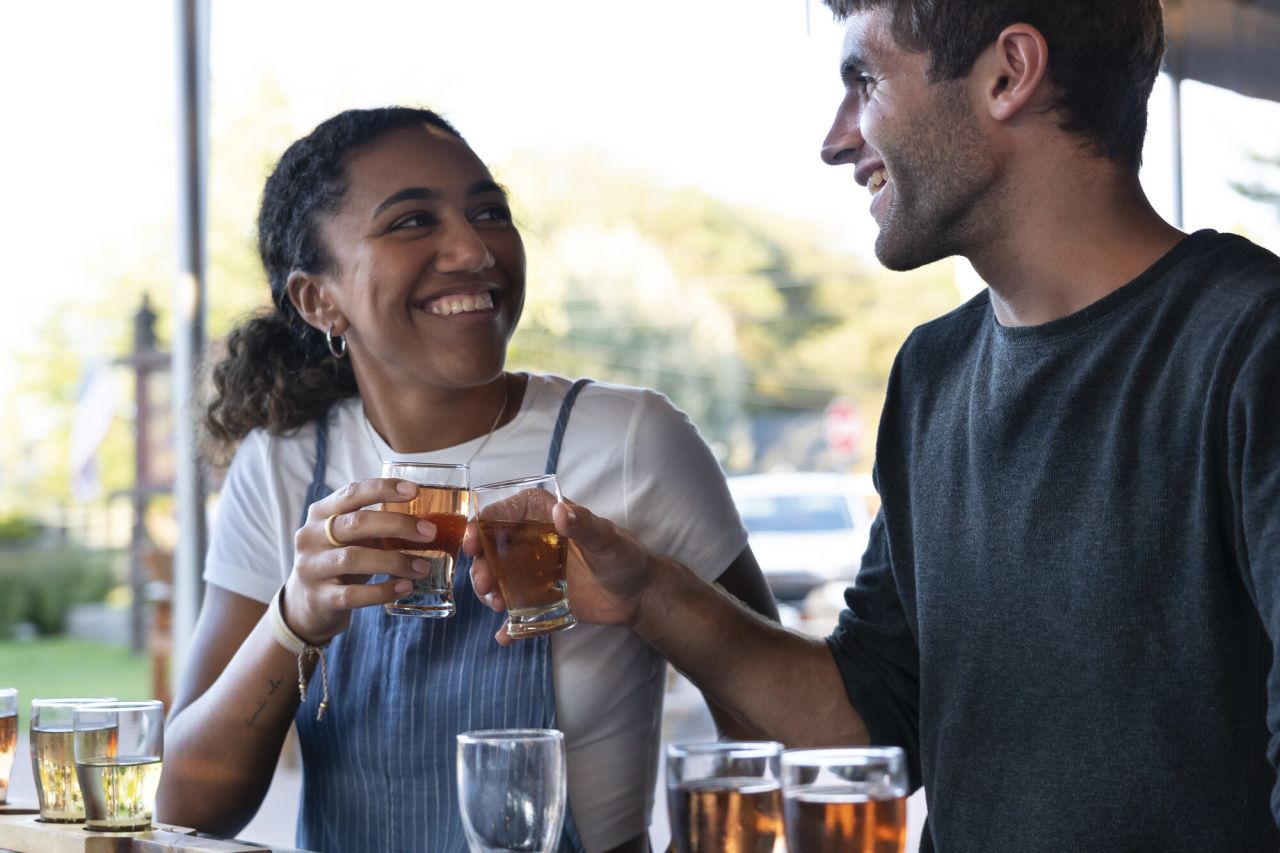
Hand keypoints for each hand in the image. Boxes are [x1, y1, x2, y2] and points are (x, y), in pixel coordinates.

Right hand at [283, 478, 437, 643]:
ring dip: (395, 561)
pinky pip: (353, 595)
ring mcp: (311, 568)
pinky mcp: (318, 598)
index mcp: (321, 513)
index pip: (352, 493)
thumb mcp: (351, 536)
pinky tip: (405, 588)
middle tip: (430, 532)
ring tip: (423, 567)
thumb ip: (377, 524)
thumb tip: (426, 520)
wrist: (307, 603)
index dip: (383, 489)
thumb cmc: (340, 560)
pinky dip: (382, 591)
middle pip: (356, 523)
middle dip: (398, 525)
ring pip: (354, 558)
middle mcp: (311, 536)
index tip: (414, 490)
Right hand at [467, 499, 656, 645]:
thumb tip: (560, 511)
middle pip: (494, 550)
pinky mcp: (541, 601)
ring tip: (497, 604)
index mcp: (546, 518)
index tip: (472, 542)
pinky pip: (518, 614)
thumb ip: (585, 524)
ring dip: (490, 591)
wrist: (640, 595)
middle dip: (482, 565)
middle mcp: (534, 544)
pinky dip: (509, 627)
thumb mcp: (608, 539)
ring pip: (499, 580)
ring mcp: (534, 574)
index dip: (483, 524)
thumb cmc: (627, 557)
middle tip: (485, 583)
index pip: (505, 513)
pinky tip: (505, 636)